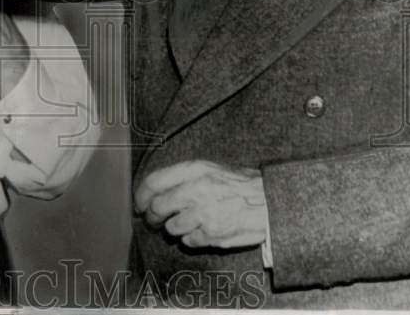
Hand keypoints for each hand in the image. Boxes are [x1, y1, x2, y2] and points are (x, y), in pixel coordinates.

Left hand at [134, 160, 267, 249]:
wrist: (271, 202)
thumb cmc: (240, 186)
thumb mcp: (211, 169)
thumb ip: (183, 177)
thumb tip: (155, 190)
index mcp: (195, 170)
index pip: (154, 182)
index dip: (141, 195)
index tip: (139, 203)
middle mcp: (196, 190)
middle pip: (157, 207)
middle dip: (152, 217)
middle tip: (153, 220)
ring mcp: (203, 214)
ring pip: (171, 228)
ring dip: (173, 229)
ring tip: (183, 224)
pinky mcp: (212, 234)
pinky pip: (188, 241)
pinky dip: (190, 239)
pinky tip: (199, 232)